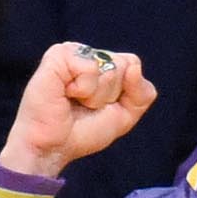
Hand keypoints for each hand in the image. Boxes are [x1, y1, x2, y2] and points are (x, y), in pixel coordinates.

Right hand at [0, 43, 155, 177]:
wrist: (54, 146)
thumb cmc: (83, 131)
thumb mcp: (125, 115)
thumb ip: (142, 93)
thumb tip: (134, 66)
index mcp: (102, 63)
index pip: (132, 64)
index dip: (123, 92)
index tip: (101, 106)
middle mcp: (87, 54)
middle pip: (124, 65)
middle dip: (110, 95)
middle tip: (84, 105)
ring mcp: (72, 52)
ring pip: (110, 67)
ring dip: (96, 95)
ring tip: (74, 100)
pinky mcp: (58, 55)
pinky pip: (90, 67)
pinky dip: (83, 89)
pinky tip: (66, 93)